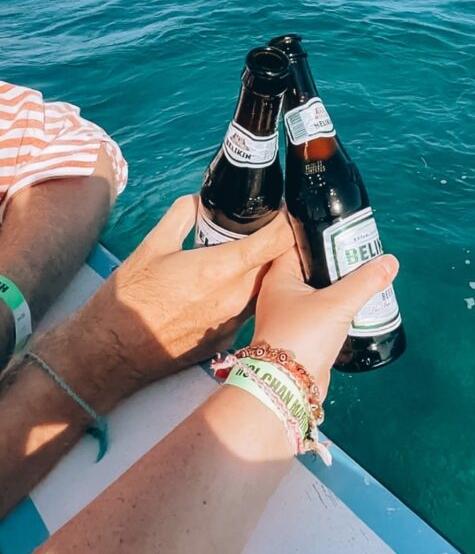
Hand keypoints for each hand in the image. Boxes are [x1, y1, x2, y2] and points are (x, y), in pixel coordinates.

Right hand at [37, 195, 293, 402]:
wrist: (111, 352)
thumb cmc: (129, 299)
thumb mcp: (152, 245)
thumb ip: (182, 216)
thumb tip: (198, 201)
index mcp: (221, 269)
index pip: (277, 243)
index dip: (285, 224)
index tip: (282, 213)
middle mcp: (236, 298)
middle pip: (274, 265)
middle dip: (272, 246)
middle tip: (258, 230)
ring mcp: (233, 323)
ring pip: (262, 288)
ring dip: (258, 271)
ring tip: (239, 256)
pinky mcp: (225, 341)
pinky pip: (246, 309)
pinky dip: (242, 294)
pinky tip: (220, 288)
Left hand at [251, 247, 398, 400]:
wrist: (287, 387)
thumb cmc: (302, 338)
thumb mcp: (338, 304)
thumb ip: (365, 282)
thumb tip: (389, 262)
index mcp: (280, 278)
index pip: (297, 243)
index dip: (319, 234)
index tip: (343, 230)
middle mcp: (281, 294)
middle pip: (311, 267)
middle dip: (335, 262)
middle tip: (360, 254)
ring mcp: (290, 315)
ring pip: (318, 292)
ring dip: (338, 287)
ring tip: (364, 277)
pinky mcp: (302, 335)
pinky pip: (322, 314)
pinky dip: (337, 308)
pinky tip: (355, 306)